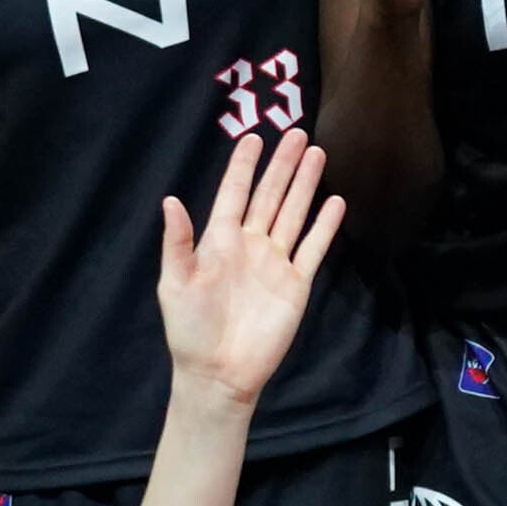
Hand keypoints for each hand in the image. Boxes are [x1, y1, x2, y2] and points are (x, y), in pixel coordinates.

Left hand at [153, 127, 340, 403]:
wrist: (220, 373)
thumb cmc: (189, 330)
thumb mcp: (174, 284)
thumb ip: (177, 243)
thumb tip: (170, 200)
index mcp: (219, 241)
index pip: (234, 194)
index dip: (244, 166)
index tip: (254, 137)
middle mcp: (250, 246)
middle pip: (270, 196)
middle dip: (283, 165)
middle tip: (297, 133)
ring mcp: (275, 263)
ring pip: (293, 214)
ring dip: (305, 185)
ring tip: (318, 154)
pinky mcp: (296, 284)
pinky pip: (313, 248)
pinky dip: (325, 226)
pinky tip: (335, 202)